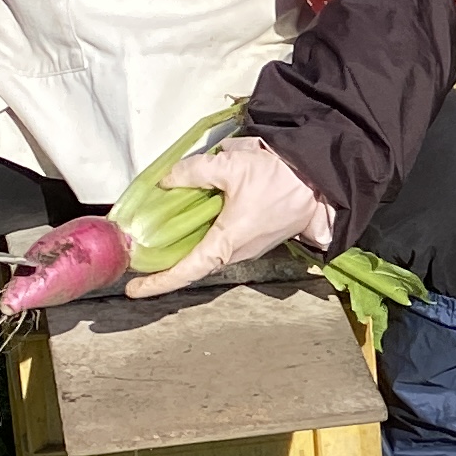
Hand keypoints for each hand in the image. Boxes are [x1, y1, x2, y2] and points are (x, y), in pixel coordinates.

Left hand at [122, 137, 331, 299]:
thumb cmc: (280, 179)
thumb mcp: (231, 166)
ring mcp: (247, 248)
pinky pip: (221, 243)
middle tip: (138, 255)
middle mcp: (236, 253)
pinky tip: (192, 219)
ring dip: (184, 247)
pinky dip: (201, 236)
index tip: (133, 289)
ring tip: (159, 237)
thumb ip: (193, 172)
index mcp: (226, 243)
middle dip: (165, 263)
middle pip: (192, 264)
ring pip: (207, 252)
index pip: (186, 271)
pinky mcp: (255, 239)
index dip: (158, 282)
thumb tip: (165, 180)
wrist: (322, 183)